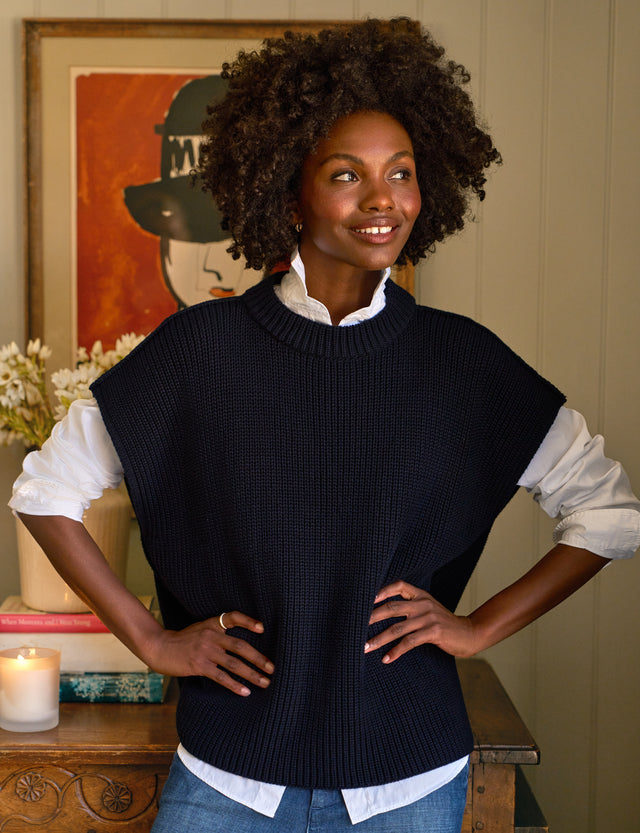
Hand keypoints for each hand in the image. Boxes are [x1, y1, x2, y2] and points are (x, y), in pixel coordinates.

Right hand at [145, 610, 274, 696]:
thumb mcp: (200, 629)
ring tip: (265, 682)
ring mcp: (205, 651)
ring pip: (234, 664)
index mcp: (213, 624)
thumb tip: (238, 645)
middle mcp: (211, 635)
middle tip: (273, 668)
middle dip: (259, 658)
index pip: (233, 617)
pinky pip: (221, 677)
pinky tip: (245, 692)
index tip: (263, 628)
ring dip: (252, 674)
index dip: (249, 621)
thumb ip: (217, 633)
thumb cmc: (182, 640)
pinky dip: (234, 685)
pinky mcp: (199, 665)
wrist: (159, 647)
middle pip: (241, 646)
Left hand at [365, 581, 481, 661]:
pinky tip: (387, 659)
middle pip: (391, 607)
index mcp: (420, 595)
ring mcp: (428, 617)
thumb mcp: (428, 609)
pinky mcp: (433, 632)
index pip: (398, 585)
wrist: (469, 634)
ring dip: (379, 639)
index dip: (381, 590)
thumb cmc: (443, 623)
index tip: (364, 599)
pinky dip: (396, 651)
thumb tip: (382, 613)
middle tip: (353, 626)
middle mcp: (423, 603)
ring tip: (365, 647)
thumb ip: (410, 607)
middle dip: (371, 617)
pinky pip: (409, 641)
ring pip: (397, 627)